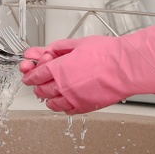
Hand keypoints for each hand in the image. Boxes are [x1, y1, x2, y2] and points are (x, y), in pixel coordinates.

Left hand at [19, 23, 154, 113]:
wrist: (125, 68)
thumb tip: (49, 50)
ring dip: (47, 98)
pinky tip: (64, 102)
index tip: (29, 74)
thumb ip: (61, 47)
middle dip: (37, 86)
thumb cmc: (108, 54)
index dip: (30, 74)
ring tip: (49, 94)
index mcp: (59, 69)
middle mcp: (62, 86)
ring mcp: (73, 99)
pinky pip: (67, 110)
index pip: (36, 74)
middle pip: (41, 89)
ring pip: (52, 103)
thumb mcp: (79, 43)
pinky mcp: (84, 107)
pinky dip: (62, 107)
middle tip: (37, 83)